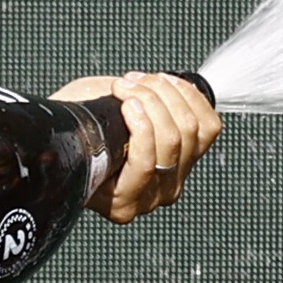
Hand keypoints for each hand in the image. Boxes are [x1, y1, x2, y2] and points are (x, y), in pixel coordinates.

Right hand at [53, 72, 222, 221]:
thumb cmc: (74, 138)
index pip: (147, 164)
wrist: (81, 143)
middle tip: (129, 82)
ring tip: (143, 80)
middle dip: (151, 99)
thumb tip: (110, 103)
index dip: (141, 124)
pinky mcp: (194, 157)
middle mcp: (154, 196)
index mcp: (121, 202)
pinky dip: (191, 98)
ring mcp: (177, 178)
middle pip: (172, 140)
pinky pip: (209, 126)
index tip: (124, 98)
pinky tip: (169, 85)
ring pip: (192, 129)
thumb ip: (86, 129)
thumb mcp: (72, 136)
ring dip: (168, 93)